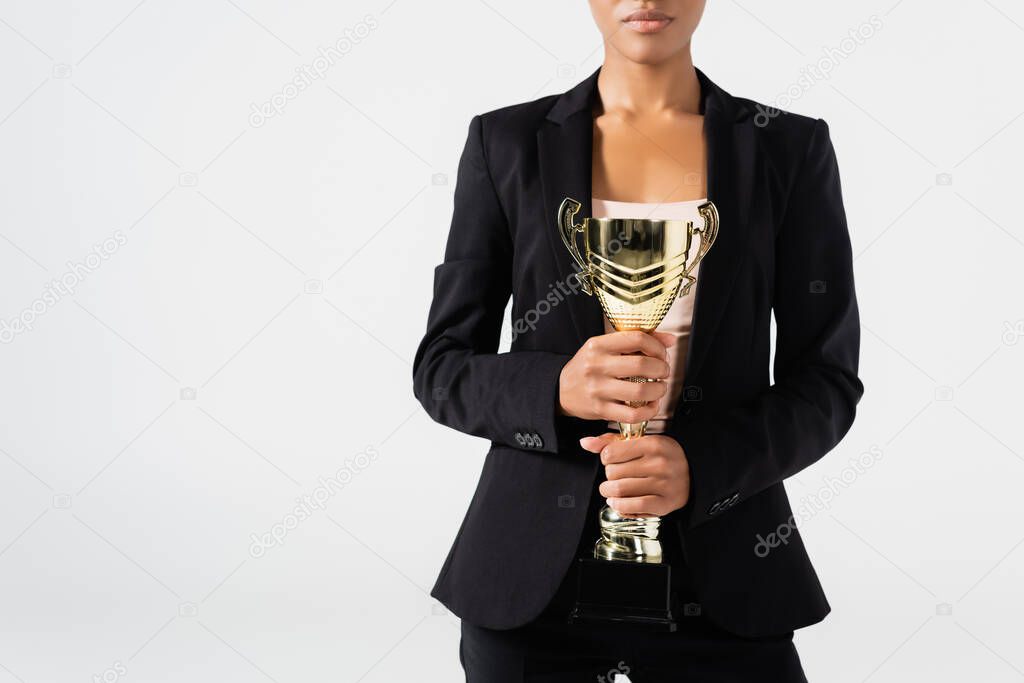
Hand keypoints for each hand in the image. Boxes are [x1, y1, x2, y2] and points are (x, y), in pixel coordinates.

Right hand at [558, 330, 675, 423]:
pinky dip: (649, 411)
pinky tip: (650, 405)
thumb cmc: (588, 366)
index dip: (657, 346)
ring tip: (658, 388)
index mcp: (599, 345)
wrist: (561, 389)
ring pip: (641, 391)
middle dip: (662, 369)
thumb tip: (669, 340)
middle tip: (663, 372)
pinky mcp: (600, 409)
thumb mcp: (605, 347)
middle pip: (642, 365)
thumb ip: (636, 341)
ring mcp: (598, 389)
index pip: (637, 338)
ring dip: (658, 390)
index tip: (661, 353)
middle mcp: (597, 365)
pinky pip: (633, 414)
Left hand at [580, 432, 690, 516]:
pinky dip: (619, 506)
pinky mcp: (664, 503)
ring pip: (620, 490)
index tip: (612, 460)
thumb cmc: (661, 456)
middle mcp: (659, 464)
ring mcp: (663, 484)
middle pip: (613, 473)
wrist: (692, 471)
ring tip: (610, 490)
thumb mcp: (640, 442)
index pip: (610, 453)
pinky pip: (633, 506)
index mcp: (653, 444)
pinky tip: (617, 502)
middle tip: (614, 476)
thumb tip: (585, 442)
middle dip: (608, 476)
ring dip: (608, 492)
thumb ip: (610, 441)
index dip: (606, 458)